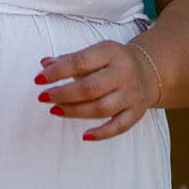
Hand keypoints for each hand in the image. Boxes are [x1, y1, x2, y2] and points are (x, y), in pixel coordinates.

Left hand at [34, 38, 160, 141]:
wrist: (149, 70)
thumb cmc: (113, 61)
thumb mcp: (95, 52)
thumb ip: (70, 59)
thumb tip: (44, 64)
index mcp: (111, 52)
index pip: (81, 62)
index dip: (58, 71)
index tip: (39, 79)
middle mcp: (123, 73)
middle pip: (91, 87)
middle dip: (64, 94)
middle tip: (44, 97)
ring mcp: (131, 94)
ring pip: (101, 108)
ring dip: (75, 111)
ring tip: (55, 110)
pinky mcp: (136, 112)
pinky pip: (118, 126)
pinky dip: (101, 133)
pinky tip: (84, 136)